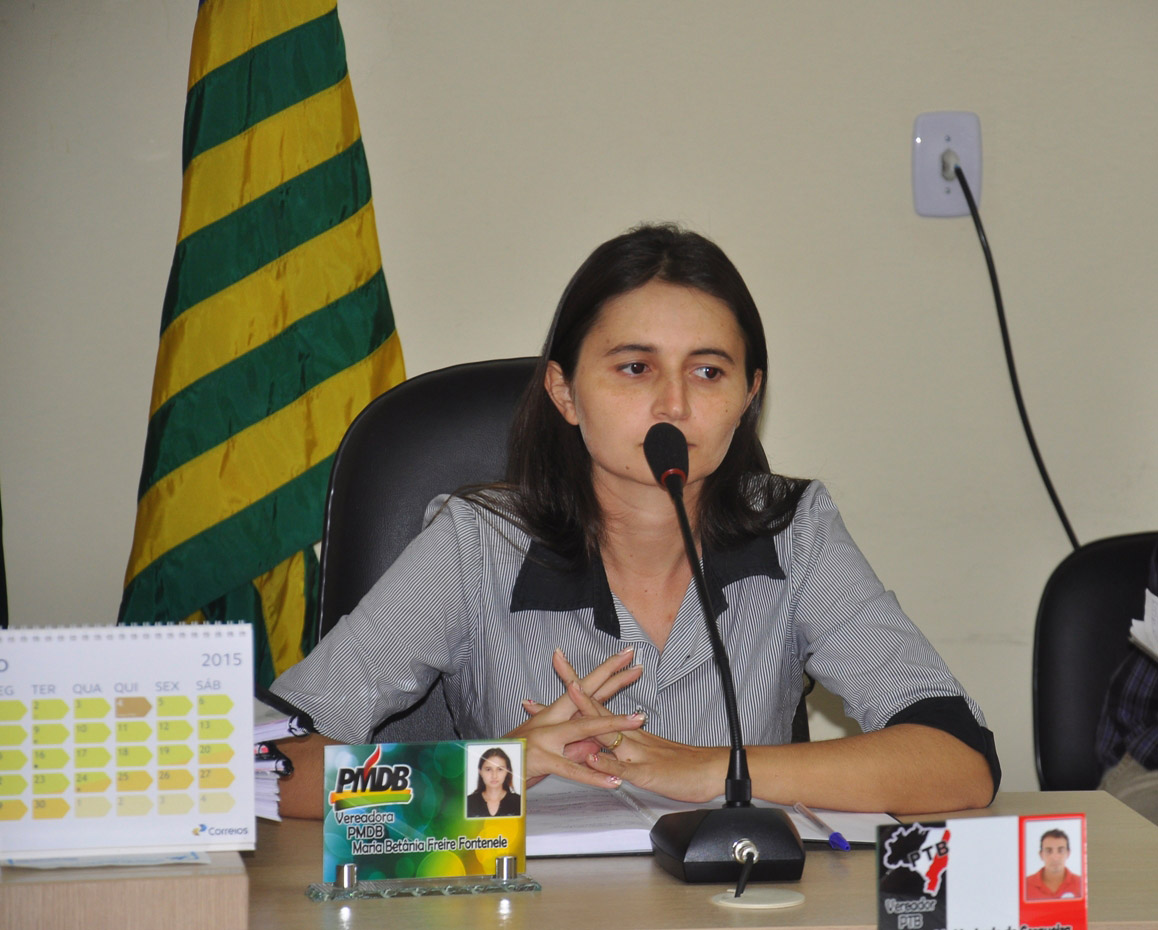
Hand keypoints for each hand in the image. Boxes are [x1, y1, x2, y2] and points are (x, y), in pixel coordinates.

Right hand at [507, 648, 644, 789]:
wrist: (486, 766)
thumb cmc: (518, 758)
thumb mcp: (551, 749)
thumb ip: (575, 745)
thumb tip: (598, 744)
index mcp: (555, 714)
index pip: (585, 687)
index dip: (606, 671)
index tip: (626, 656)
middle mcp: (552, 719)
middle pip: (588, 695)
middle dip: (614, 679)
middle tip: (638, 665)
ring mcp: (547, 737)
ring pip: (585, 727)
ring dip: (614, 724)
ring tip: (639, 719)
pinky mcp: (543, 759)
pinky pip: (573, 769)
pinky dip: (595, 776)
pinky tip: (614, 780)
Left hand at [562, 679, 727, 803]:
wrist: (715, 771)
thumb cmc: (684, 766)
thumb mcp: (649, 755)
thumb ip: (625, 750)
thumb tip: (602, 748)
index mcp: (630, 731)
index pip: (599, 703)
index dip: (578, 686)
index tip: (560, 667)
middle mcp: (631, 735)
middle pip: (598, 705)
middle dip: (575, 685)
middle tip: (557, 660)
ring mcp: (638, 752)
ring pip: (609, 729)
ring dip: (589, 711)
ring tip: (572, 692)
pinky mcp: (647, 774)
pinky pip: (625, 767)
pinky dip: (608, 763)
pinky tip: (594, 757)